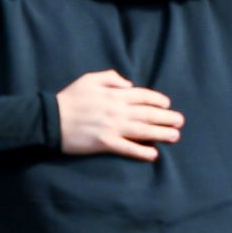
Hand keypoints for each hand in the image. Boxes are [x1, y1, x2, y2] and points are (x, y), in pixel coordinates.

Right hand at [56, 69, 182, 160]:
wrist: (51, 119)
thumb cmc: (70, 98)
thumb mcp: (89, 79)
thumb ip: (111, 78)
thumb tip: (128, 84)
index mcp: (115, 94)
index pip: (143, 96)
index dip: (158, 100)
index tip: (167, 104)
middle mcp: (118, 110)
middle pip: (148, 113)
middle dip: (167, 117)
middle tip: (180, 121)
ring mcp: (113, 128)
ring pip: (143, 130)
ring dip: (161, 134)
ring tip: (175, 136)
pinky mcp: (106, 143)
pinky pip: (128, 148)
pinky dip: (142, 151)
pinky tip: (153, 154)